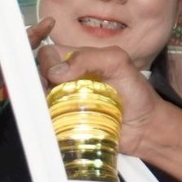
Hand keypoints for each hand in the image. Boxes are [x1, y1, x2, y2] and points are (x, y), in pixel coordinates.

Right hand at [35, 42, 161, 154]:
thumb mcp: (118, 62)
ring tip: (53, 107)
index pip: (48, 54)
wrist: (145, 126)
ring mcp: (64, 103)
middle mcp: (66, 81)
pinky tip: (51, 121)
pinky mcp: (65, 124)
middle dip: (37, 83)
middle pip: (37, 76)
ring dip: (40, 103)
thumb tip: (55, 72)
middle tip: (50, 92)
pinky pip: (46, 121)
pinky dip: (44, 121)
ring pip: (38, 99)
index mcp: (76, 61)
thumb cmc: (135, 91)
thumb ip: (89, 58)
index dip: (45, 60)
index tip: (52, 73)